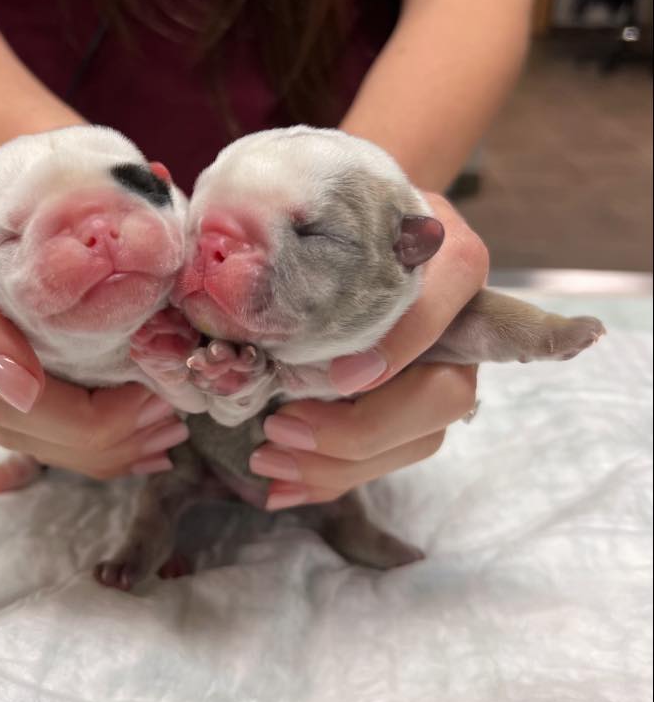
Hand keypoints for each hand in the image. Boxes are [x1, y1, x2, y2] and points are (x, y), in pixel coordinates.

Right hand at [0, 204, 187, 480]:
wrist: (48, 212)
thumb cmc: (57, 194)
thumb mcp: (64, 183)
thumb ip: (91, 199)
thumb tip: (154, 180)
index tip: (28, 383)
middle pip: (6, 408)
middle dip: (90, 420)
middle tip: (161, 402)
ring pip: (37, 441)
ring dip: (111, 444)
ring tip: (172, 421)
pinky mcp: (25, 410)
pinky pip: (57, 455)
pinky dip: (110, 457)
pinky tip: (156, 446)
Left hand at [249, 193, 484, 508]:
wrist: (345, 228)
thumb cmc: (332, 220)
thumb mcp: (323, 211)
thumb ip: (308, 247)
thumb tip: (240, 293)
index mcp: (450, 261)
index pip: (447, 304)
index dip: (402, 347)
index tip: (341, 377)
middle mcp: (460, 326)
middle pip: (442, 399)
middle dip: (358, 430)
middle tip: (278, 427)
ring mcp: (441, 374)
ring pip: (417, 442)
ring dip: (336, 466)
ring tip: (265, 458)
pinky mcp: (411, 412)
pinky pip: (385, 460)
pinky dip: (330, 480)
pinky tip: (280, 489)